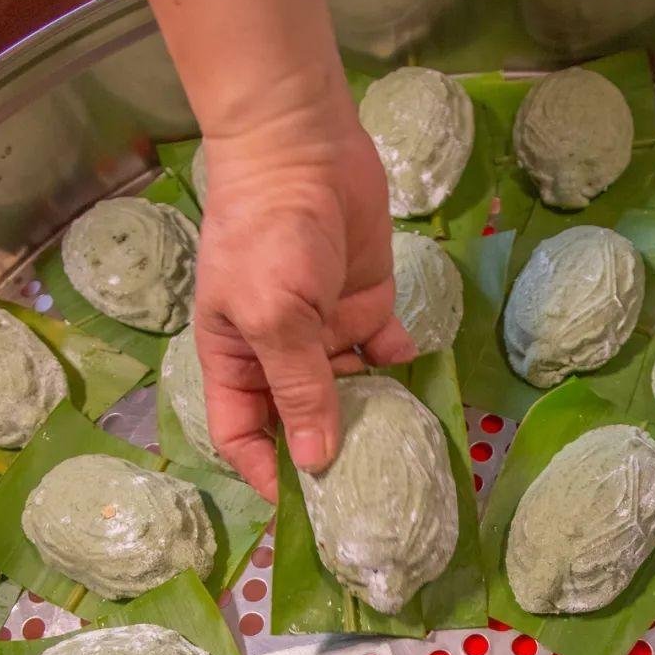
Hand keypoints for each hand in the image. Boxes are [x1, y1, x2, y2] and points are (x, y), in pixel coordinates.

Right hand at [193, 113, 415, 501]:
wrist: (304, 145)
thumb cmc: (269, 233)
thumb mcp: (275, 318)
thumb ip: (300, 390)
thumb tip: (315, 463)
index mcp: (235, 359)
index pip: (242, 436)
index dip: (266, 473)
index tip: (302, 509)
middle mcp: (278, 353)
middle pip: (299, 422)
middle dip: (327, 454)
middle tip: (365, 494)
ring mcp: (323, 330)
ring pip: (348, 393)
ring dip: (371, 417)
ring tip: (401, 449)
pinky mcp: (365, 305)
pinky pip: (384, 353)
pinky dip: (400, 370)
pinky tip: (419, 384)